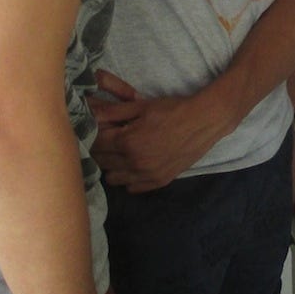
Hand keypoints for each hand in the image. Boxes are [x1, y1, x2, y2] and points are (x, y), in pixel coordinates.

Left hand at [90, 70, 235, 191]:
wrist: (204, 121)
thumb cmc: (173, 110)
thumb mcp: (141, 106)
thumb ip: (113, 112)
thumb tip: (90, 113)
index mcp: (128, 142)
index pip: (95, 143)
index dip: (92, 134)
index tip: (97, 129)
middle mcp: (134, 163)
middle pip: (101, 161)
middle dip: (100, 149)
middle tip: (109, 139)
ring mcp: (147, 175)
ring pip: (112, 178)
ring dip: (112, 166)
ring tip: (121, 152)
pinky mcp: (158, 182)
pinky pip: (131, 187)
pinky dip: (128, 177)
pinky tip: (135, 163)